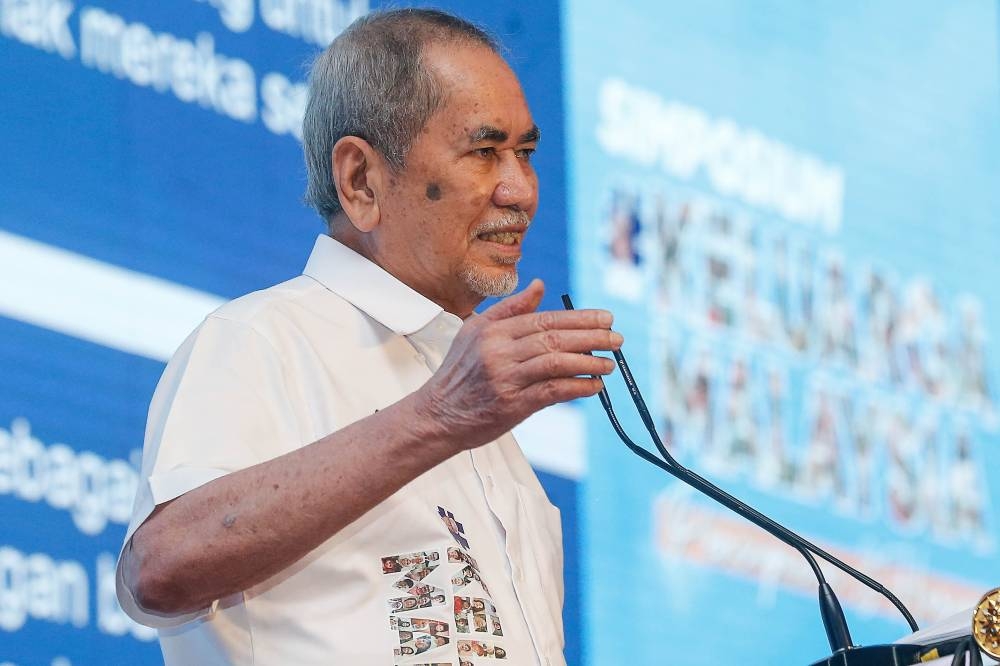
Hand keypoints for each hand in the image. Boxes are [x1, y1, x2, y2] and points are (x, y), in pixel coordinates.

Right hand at [418, 279, 621, 448]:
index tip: (606, 318)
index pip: (545, 319)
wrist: (437, 415)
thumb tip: (540, 285)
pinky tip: (593, 386)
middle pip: (554, 338)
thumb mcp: (476, 331)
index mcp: (493, 330)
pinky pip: (552, 392)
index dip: (580, 318)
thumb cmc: (459, 373)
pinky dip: (577, 387)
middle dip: (592, 337)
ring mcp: (505, 378)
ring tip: (610, 364)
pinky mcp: (511, 404)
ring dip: (588, 362)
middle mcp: (498, 351)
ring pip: (556, 363)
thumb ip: (510, 309)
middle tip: (617, 338)